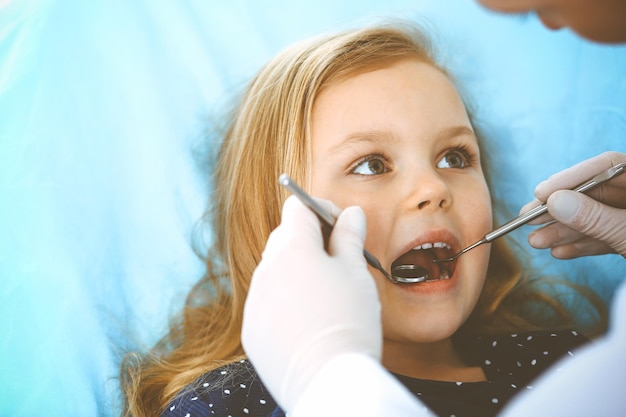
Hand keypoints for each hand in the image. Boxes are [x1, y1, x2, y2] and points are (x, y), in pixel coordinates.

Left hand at [241, 195, 381, 411]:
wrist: (329, 382)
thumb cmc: (349, 321)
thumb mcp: (356, 273)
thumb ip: (349, 237)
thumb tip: (351, 214)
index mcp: (291, 247)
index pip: (298, 207)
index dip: (322, 210)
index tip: (342, 226)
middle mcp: (265, 269)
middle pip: (285, 237)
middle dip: (310, 240)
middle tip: (339, 261)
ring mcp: (254, 300)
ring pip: (275, 270)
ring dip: (297, 271)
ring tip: (326, 296)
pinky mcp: (252, 329)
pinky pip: (267, 301)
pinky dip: (285, 301)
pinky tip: (309, 320)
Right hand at [520, 151, 625, 257]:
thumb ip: (595, 217)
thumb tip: (554, 201)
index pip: (608, 166)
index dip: (572, 177)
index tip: (541, 192)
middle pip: (595, 192)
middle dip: (559, 207)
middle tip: (527, 216)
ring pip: (595, 218)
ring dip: (563, 231)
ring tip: (536, 241)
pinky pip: (605, 237)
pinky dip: (582, 244)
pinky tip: (559, 251)